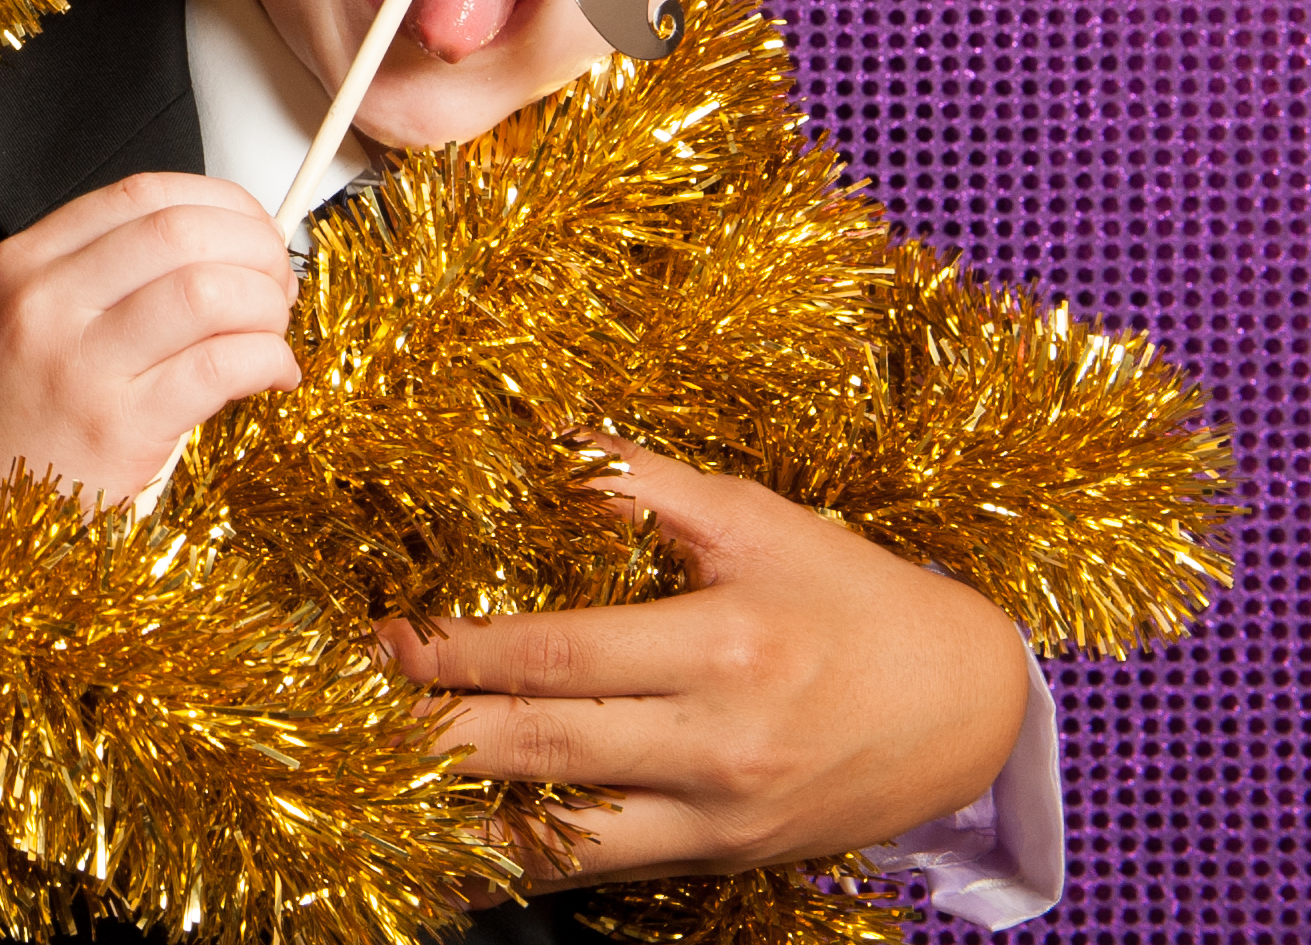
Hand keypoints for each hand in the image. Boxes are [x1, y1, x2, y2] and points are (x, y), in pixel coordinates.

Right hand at [0, 173, 300, 504]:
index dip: (219, 203)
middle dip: (254, 249)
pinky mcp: (118, 428)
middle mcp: (46, 301)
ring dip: (266, 306)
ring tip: (271, 331)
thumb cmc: (0, 425)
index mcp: (23, 263)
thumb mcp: (19, 320)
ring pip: (209, 292)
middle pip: (182, 232)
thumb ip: (97, 277)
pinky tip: (273, 376)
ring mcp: (79, 364)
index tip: (252, 228)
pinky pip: (222, 367)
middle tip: (275, 282)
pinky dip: (269, 362)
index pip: (143, 194)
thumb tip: (215, 250)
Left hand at [382, 437, 1030, 887]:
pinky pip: (601, 871)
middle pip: (544, 749)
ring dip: (461, 823)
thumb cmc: (854, 596)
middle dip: (432, 737)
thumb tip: (546, 439)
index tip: (384, 637)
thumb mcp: (757, 520)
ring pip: (565, 837)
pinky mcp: (719, 857)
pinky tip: (454, 860)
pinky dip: (522, 868)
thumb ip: (643, 485)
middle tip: (345, 715)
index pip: (559, 656)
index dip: (459, 652)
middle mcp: (717, 743)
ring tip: (372, 800)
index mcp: (722, 645)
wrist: (965, 708)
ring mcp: (718, 816)